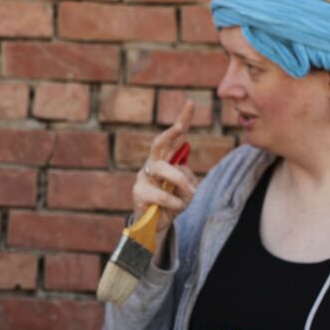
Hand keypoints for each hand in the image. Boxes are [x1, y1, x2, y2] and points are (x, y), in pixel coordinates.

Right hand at [131, 100, 198, 238]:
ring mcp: (144, 176)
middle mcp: (153, 164)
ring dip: (180, 181)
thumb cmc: (172, 204)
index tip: (191, 102)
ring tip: (189, 194)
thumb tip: (182, 175)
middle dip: (170, 133)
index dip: (182, 119)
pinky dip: (174, 201)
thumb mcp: (186, 190)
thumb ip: (187, 178)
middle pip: (159, 143)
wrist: (155, 226)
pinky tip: (176, 208)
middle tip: (180, 127)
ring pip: (163, 169)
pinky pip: (160, 194)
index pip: (175, 137)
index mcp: (167, 160)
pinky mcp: (138, 192)